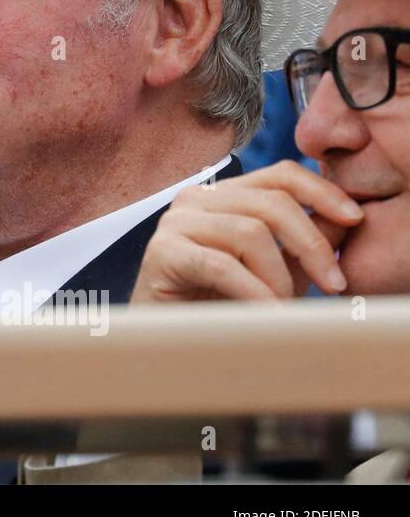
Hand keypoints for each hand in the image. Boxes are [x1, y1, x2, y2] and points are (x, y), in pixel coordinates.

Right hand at [132, 161, 363, 302]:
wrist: (164, 341)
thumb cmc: (216, 306)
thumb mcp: (274, 271)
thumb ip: (304, 244)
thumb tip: (346, 219)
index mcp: (222, 195)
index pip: (279, 175)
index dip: (321, 191)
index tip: (354, 218)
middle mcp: (195, 199)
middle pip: (271, 202)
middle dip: (312, 244)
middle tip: (333, 283)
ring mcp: (174, 222)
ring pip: (250, 232)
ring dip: (279, 276)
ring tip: (283, 306)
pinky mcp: (162, 252)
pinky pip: (221, 264)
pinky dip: (252, 291)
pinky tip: (267, 312)